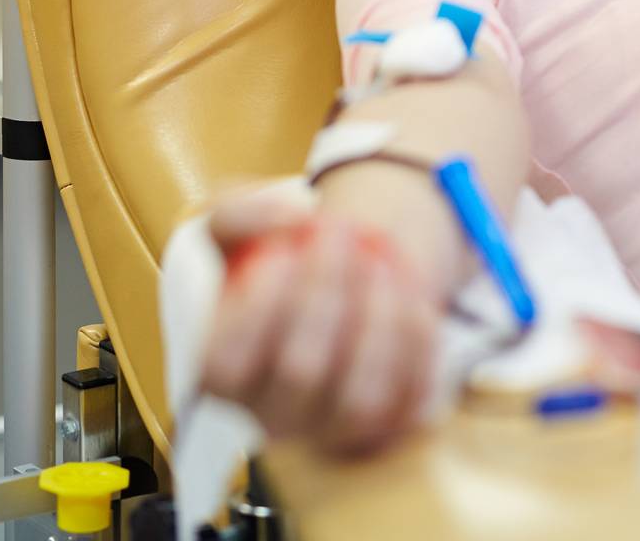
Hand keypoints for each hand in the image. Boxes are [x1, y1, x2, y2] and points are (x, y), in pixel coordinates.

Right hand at [199, 188, 438, 455]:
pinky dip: (416, 336)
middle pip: (300, 373)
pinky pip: (412, 394)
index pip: (226, 365)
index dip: (257, 307)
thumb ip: (240, 211)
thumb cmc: (278, 255)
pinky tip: (405, 288)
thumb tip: (287, 218)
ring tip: (380, 258)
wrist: (344, 273)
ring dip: (378, 318)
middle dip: (325, 290)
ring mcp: (334, 429)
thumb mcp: (237, 223)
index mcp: (222, 374)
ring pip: (361, 397)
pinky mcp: (392, 424)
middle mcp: (275, 415)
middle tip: (340, 229)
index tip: (282, 250)